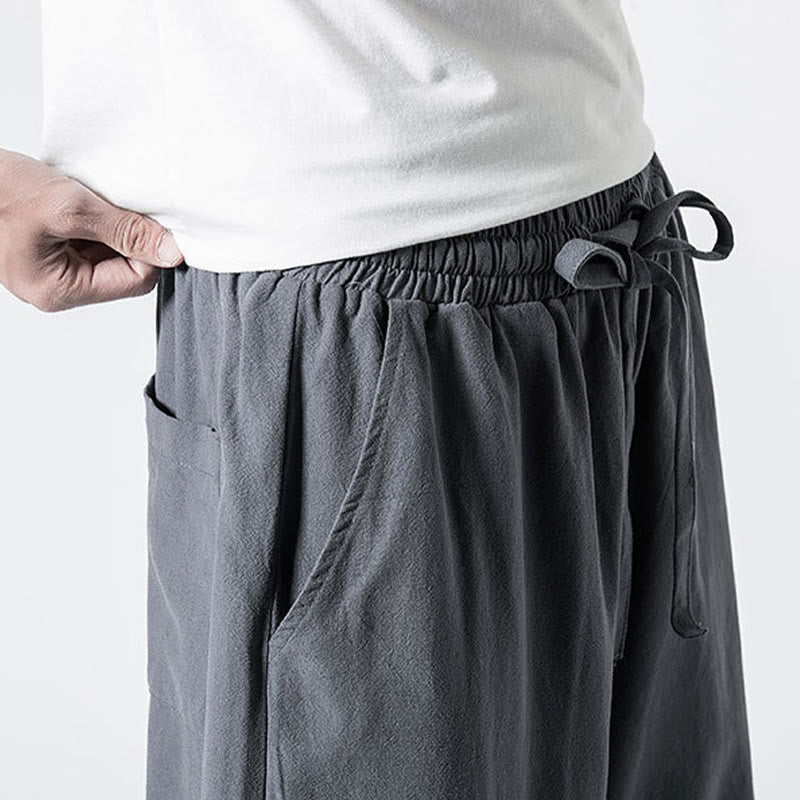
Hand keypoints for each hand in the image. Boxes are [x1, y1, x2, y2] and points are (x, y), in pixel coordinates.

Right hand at [0, 148, 183, 311]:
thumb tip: (171, 252)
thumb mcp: (70, 207)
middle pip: (124, 270)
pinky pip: (89, 240)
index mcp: (60, 291)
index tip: (150, 221)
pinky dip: (95, 219)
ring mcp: (52, 269)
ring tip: (91, 199)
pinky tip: (83, 199)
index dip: (148, 251)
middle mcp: (58, 288)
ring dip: (112, 226)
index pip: (136, 281)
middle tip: (118, 204)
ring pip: (109, 253)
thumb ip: (125, 231)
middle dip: (128, 237)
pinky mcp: (49, 248)